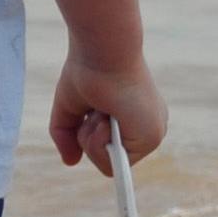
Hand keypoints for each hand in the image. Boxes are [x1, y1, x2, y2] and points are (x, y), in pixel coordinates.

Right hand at [50, 53, 164, 174]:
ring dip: (92, 139)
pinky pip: (111, 164)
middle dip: (89, 138)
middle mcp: (147, 127)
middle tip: (94, 111)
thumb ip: (67, 135)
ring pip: (107, 164)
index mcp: (135, 117)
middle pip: (107, 159)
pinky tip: (106, 118)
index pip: (111, 147)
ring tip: (100, 111)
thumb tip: (70, 162)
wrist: (103, 52)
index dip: (93, 138)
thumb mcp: (70, 107)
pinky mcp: (150, 138)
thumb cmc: (87, 70)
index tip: (94, 114)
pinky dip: (98, 143)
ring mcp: (151, 134)